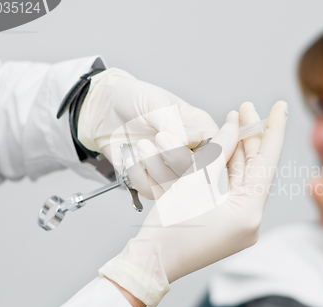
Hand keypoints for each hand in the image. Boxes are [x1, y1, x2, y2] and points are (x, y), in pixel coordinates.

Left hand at [78, 68, 218, 198]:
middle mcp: (190, 152)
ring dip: (154, 167)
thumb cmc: (134, 98)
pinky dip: (139, 177)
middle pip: (198, 173)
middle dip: (175, 158)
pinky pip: (152, 192)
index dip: (206, 154)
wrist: (104, 109)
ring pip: (175, 186)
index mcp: (200, 129)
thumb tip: (190, 140)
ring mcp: (171, 169)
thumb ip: (173, 121)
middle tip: (158, 138)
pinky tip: (132, 159)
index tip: (184, 144)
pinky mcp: (152, 181)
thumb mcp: (156, 102)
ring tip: (141, 145)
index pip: (219, 150)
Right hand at [98, 101, 287, 306]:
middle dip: (251, 137)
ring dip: (239, 151)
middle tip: (246, 108)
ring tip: (235, 121)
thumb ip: (217, 150)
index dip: (273, 130)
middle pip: (257, 169)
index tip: (280, 106)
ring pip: (245, 178)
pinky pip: (234, 190)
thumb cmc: (168, 228)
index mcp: (249, 214)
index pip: (267, 163)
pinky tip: (227, 147)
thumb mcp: (193, 182)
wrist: (150, 263)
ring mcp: (241, 224)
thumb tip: (232, 126)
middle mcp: (251, 221)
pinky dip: (230, 169)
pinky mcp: (229, 224)